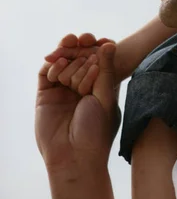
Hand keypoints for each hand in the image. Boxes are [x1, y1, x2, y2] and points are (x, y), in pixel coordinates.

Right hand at [35, 43, 120, 170]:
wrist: (74, 157)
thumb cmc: (96, 130)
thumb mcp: (106, 97)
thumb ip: (106, 70)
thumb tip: (109, 44)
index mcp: (100, 87)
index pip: (98, 61)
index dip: (99, 49)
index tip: (104, 41)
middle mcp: (81, 86)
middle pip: (80, 59)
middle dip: (84, 52)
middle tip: (87, 49)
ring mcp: (62, 90)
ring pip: (64, 63)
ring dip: (71, 61)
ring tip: (75, 68)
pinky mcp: (45, 95)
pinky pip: (46, 72)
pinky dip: (53, 65)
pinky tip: (61, 65)